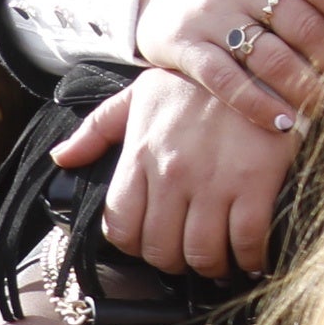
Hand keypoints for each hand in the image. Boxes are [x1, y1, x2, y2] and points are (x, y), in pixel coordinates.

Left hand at [66, 65, 303, 278]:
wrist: (260, 57)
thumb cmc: (201, 79)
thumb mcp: (142, 93)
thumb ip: (98, 128)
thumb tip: (62, 158)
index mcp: (141, 154)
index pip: (121, 227)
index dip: (135, 247)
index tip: (154, 243)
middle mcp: (172, 173)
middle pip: (161, 249)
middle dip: (174, 261)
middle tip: (189, 255)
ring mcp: (215, 181)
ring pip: (201, 253)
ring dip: (210, 266)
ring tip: (220, 260)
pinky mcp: (256, 182)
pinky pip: (246, 241)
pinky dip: (251, 258)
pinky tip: (254, 254)